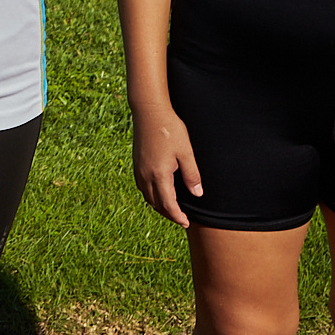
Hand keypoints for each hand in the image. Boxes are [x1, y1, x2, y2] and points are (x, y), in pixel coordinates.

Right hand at [130, 102, 201, 226]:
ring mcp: (139, 170)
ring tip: (171, 209)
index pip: (168, 204)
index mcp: (159, 174)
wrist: (149, 112)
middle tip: (181, 219)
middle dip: (169, 214)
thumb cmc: (169, 129)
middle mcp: (145, 175)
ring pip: (148, 197)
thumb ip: (192, 175)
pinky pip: (143, 187)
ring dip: (159, 206)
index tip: (186, 222)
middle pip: (156, 204)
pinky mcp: (136, 164)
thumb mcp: (186, 152)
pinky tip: (159, 192)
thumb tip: (197, 194)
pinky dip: (152, 196)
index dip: (178, 216)